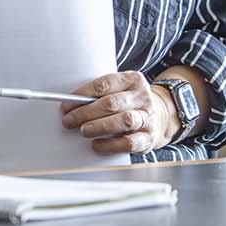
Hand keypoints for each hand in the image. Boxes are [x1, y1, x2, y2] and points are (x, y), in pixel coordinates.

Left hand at [60, 71, 179, 154]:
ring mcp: (148, 117)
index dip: (81, 95)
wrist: (158, 117)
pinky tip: (96, 144)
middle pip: (111, 103)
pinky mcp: (149, 137)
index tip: (66, 105)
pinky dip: (110, 145)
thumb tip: (69, 104)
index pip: (103, 84)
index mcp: (132, 80)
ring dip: (98, 127)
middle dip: (85, 113)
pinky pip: (129, 142)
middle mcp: (142, 97)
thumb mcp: (118, 90)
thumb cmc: (128, 102)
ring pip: (123, 121)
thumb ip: (99, 94)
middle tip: (69, 120)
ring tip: (83, 131)